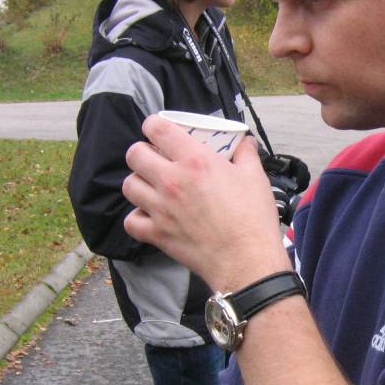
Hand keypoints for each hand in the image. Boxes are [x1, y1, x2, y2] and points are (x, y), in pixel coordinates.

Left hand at [122, 115, 290, 290]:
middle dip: (143, 152)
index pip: (157, 129)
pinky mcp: (157, 234)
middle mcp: (171, 181)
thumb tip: (245, 142)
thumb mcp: (256, 176)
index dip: (153, 125)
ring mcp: (160, 209)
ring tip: (152, 185)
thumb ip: (246, 154)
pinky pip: (131, 221)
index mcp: (195, 161)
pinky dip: (137, 217)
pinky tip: (150, 214)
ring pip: (129, 185)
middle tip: (156, 158)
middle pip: (135, 155)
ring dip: (139, 182)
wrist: (246, 260)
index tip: (158, 129)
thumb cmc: (252, 219)